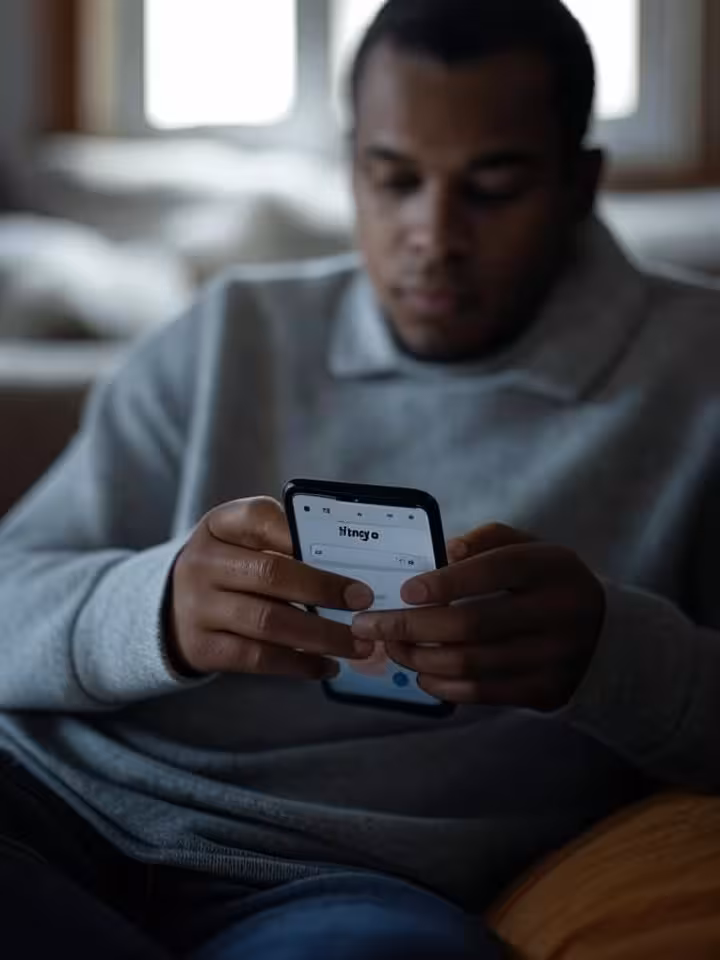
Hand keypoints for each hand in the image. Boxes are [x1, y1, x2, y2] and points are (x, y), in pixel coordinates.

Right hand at [169, 497, 373, 678]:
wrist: (170, 610)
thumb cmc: (228, 570)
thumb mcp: (240, 542)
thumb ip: (282, 542)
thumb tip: (348, 564)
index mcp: (218, 526)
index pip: (259, 518)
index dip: (300, 532)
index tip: (344, 551)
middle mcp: (203, 563)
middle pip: (271, 574)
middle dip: (324, 588)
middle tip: (364, 600)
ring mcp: (199, 608)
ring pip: (269, 622)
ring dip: (322, 636)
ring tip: (358, 645)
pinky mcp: (203, 648)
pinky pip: (259, 658)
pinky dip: (300, 665)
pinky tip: (328, 666)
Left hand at [352, 524, 604, 709]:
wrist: (608, 637)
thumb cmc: (550, 583)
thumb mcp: (530, 547)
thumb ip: (488, 540)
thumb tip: (441, 554)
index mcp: (551, 567)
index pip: (494, 571)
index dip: (446, 583)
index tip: (406, 591)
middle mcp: (557, 613)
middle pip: (474, 624)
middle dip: (413, 627)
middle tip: (372, 625)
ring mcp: (554, 657)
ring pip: (473, 663)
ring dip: (420, 658)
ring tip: (391, 647)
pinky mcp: (546, 692)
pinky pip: (484, 693)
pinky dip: (445, 686)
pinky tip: (420, 673)